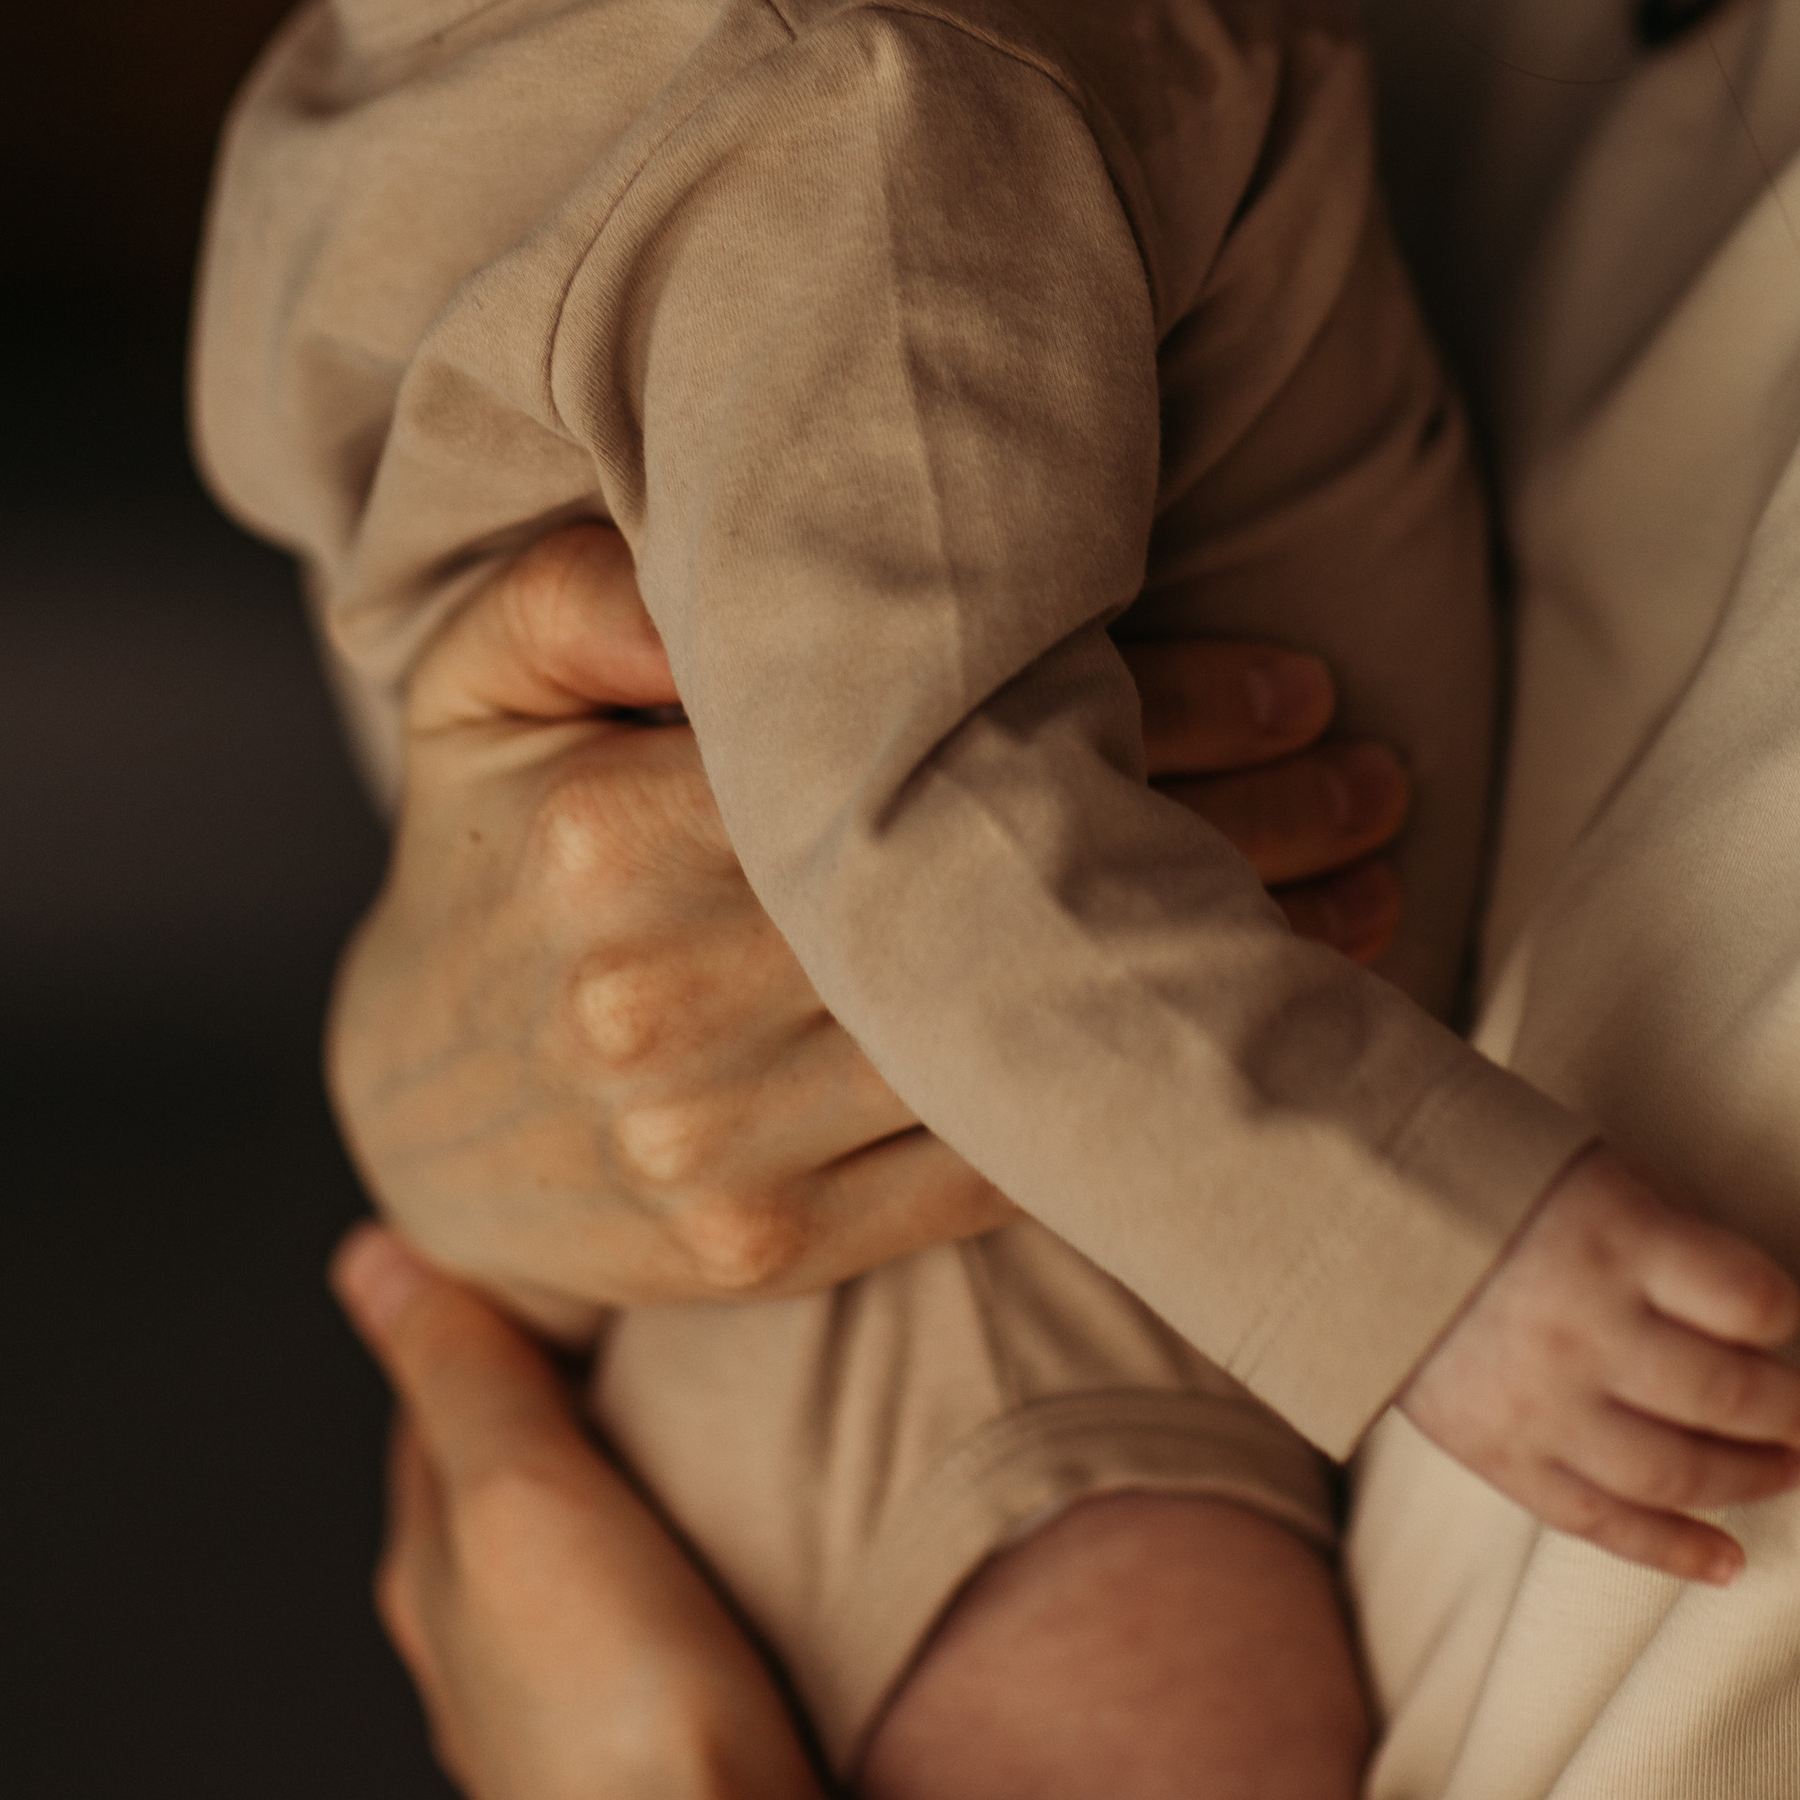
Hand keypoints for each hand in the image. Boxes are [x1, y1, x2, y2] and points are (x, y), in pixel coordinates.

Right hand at [328, 527, 1407, 1329]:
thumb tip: (731, 547)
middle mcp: (661, 1000)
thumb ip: (595, 582)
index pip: (936, 750)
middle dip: (1227, 835)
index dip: (1145, 709)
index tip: (1300, 681)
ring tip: (1375, 886)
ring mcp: (710, 1146)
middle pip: (1000, 896)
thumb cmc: (495, 833)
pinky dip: (1128, 1103)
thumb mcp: (491, 669)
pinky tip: (1249, 1031)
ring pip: (1018, 1042)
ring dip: (1219, 970)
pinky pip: (981, 1169)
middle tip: (1382, 776)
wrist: (417, 1098)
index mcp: (615, 830)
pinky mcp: (759, 1252)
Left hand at [332, 1223, 878, 1799]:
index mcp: (435, 1582)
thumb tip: (370, 1257)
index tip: (536, 1242)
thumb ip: (459, 1378)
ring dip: (617, 1491)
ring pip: (576, 1567)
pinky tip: (726, 1556)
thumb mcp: (520, 1495)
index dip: (479, 1318)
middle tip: (622, 1306)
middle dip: (551, 1403)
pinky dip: (673, 1566)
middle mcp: (483, 1658)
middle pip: (503, 1491)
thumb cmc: (616, 1709)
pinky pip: (649, 1628)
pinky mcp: (666, 1758)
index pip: (435, 1415)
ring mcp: (569, 1719)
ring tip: (688, 1413)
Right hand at [1393, 1145, 1799, 1582]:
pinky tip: (1728, 1562)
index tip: (1791, 1316)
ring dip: (1751, 1481)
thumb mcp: (1589, 1170)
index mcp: (1614, 1238)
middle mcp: (1587, 1328)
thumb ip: (1666, 1234)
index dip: (1784, 1311)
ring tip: (1793, 1474)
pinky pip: (1603, 1523)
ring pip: (1675, 1471)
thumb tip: (1751, 1312)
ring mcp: (1544, 1404)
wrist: (1350, 1222)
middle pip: (1726, 1396)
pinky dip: (1672, 1550)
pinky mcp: (1506, 1456)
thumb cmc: (1490, 1182)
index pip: (1746, 1297)